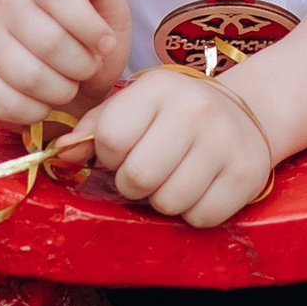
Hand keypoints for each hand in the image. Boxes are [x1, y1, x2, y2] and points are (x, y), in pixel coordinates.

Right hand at [0, 0, 130, 128]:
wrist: (63, 70)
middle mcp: (7, 6)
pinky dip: (36, 112)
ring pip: (29, 76)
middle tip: (87, 68)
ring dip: (62, 91)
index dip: (89, 26)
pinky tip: (46, 102)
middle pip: (48, 41)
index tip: (106, 44)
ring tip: (68, 84)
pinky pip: (7, 103)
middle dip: (81, 65)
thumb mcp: (109, 11)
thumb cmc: (89, 39)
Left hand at [84, 66, 277, 225]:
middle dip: (133, 184)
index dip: (109, 154)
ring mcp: (226, 143)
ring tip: (174, 177)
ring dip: (163, 199)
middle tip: (146, 172)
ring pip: (168, 202)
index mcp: (159, 88)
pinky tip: (200, 187)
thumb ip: (93, 129)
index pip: (110, 138)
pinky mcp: (247, 175)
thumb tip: (59, 155)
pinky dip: (194, 211)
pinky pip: (200, 217)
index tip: (125, 149)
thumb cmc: (174, 113)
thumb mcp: (134, 106)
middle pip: (138, 177)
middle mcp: (196, 110)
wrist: (243, 113)